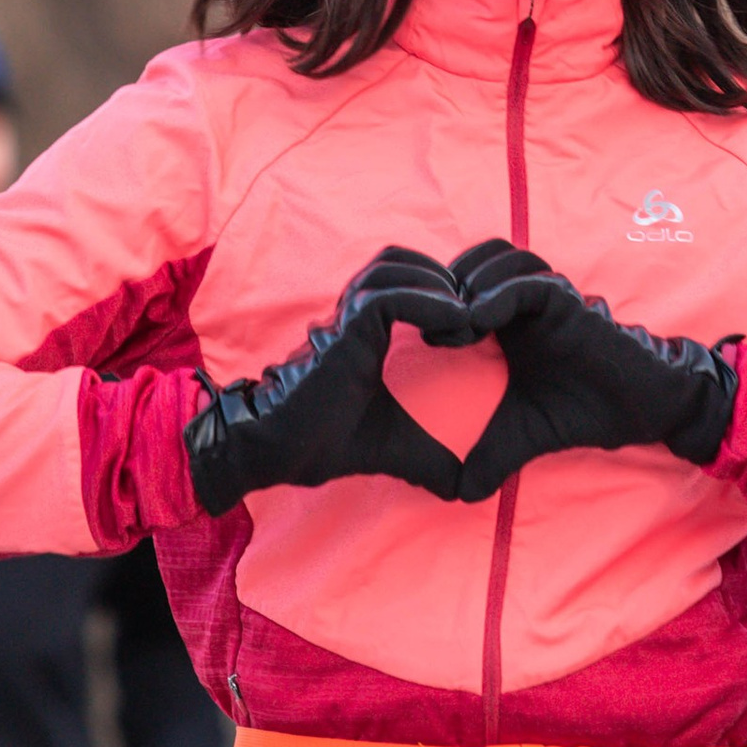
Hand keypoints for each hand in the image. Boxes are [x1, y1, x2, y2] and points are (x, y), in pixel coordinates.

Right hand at [185, 251, 473, 512]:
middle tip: (469, 318)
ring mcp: (345, 317)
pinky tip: (454, 333)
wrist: (277, 451)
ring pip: (394, 265)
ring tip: (464, 323)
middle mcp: (352, 313)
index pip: (401, 276)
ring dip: (439, 286)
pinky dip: (431, 305)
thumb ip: (429, 456)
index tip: (468, 332)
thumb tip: (461, 489)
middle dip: (440, 277)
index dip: (439, 291)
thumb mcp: (394, 446)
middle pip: (398, 258)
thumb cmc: (324, 442)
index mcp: (362, 328)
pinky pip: (391, 296)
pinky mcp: (343, 330)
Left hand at [446, 240, 739, 504]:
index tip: (423, 338)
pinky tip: (479, 325)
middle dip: (446, 284)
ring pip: (498, 258)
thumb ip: (488, 454)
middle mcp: (526, 298)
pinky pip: (527, 283)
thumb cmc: (580, 411)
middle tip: (433, 329)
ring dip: (469, 287)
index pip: (463, 280)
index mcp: (509, 318)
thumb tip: (458, 493)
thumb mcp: (521, 435)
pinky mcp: (569, 302)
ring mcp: (549, 294)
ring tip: (455, 331)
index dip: (437, 300)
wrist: (637, 409)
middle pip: (474, 258)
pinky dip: (497, 297)